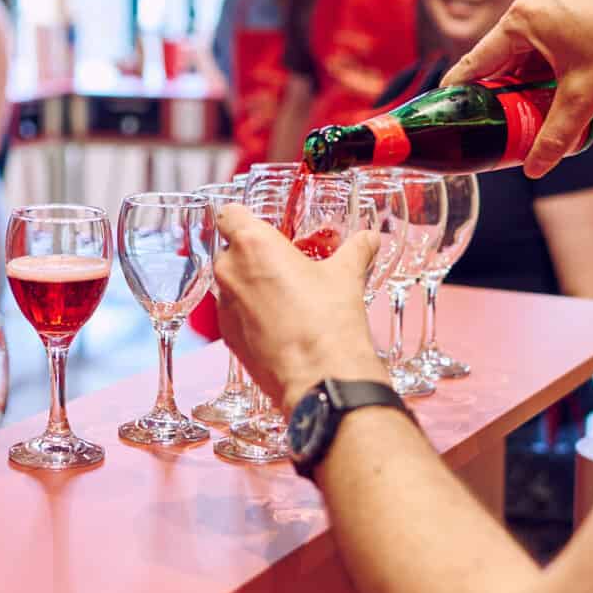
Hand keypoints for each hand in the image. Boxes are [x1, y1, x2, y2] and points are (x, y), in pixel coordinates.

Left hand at [212, 205, 390, 408]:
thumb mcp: (347, 275)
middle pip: (231, 250)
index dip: (244, 216)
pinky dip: (251, 312)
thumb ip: (356, 249)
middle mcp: (230, 272)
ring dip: (251, 284)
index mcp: (252, 245)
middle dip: (254, 254)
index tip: (261, 223)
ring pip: (232, 283)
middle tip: (286, 263)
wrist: (320, 378)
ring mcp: (225, 307)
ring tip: (286, 295)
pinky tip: (281, 322)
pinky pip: (234, 313)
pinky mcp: (228, 337)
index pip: (229, 213)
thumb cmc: (328, 322)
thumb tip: (368, 239)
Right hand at [441, 0, 592, 175]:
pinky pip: (548, 25)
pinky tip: (562, 73)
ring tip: (536, 98)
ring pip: (528, 38)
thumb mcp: (584, 99)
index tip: (442, 100)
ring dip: (529, 68)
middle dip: (504, 83)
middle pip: (504, 49)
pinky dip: (548, 51)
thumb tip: (535, 168)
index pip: (479, 58)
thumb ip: (554, 136)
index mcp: (524, 16)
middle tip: (500, 113)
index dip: (460, 84)